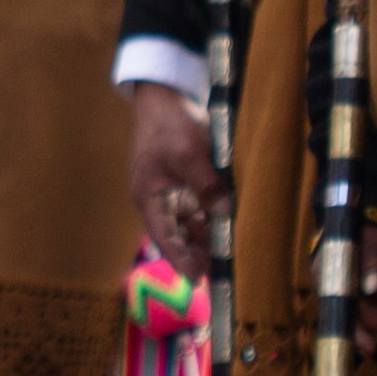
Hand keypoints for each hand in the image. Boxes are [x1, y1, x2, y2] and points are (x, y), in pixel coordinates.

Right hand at [123, 83, 222, 262]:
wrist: (162, 96)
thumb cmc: (168, 123)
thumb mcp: (188, 152)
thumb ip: (206, 184)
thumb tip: (225, 212)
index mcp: (148, 195)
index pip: (163, 235)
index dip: (179, 258)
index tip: (196, 279)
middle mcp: (157, 198)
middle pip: (177, 234)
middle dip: (196, 253)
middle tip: (220, 271)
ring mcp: (170, 190)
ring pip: (188, 222)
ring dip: (205, 237)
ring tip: (228, 253)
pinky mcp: (183, 181)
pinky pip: (197, 207)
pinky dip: (211, 218)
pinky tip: (228, 226)